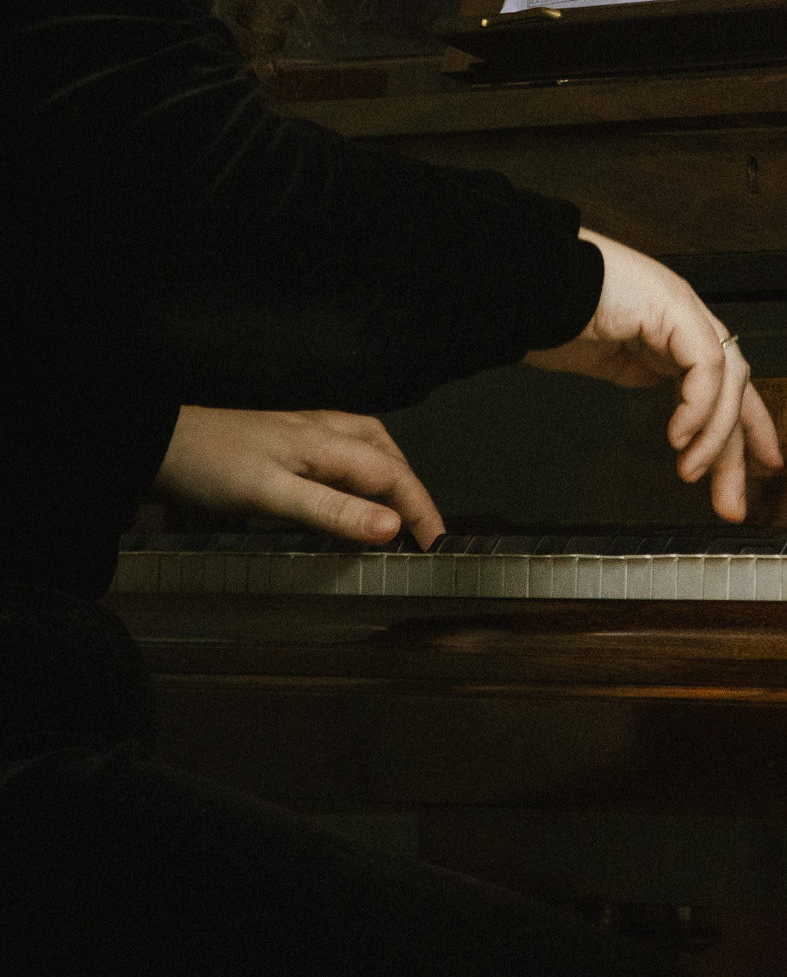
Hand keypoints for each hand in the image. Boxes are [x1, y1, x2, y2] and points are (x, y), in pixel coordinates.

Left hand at [153, 406, 445, 547]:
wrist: (156, 444)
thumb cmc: (210, 465)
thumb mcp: (273, 495)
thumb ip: (334, 511)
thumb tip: (393, 527)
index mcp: (328, 442)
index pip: (395, 476)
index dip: (422, 511)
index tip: (438, 546)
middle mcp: (323, 431)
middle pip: (388, 455)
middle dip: (412, 490)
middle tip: (425, 531)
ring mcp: (302, 433)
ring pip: (366, 448)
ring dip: (390, 475)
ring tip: (398, 508)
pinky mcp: (283, 442)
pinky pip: (341, 452)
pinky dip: (361, 471)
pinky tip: (347, 490)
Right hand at [525, 229, 781, 520]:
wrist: (527, 284)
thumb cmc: (553, 317)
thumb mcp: (608, 360)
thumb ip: (642, 375)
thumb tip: (669, 414)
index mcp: (674, 332)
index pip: (726, 382)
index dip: (746, 426)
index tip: (759, 465)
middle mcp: (687, 320)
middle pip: (735, 387)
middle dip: (736, 449)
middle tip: (732, 502)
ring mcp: (684, 310)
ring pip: (728, 378)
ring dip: (714, 435)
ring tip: (693, 471)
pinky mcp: (675, 307)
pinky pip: (704, 365)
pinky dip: (697, 406)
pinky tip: (680, 436)